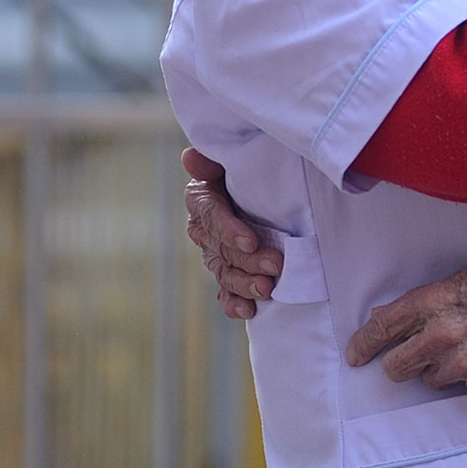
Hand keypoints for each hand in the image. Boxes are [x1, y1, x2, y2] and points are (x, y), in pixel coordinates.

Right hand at [182, 147, 281, 319]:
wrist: (265, 185)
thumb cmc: (249, 165)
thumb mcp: (232, 157)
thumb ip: (213, 158)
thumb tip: (191, 157)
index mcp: (202, 198)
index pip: (211, 215)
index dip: (229, 229)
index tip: (251, 240)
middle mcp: (204, 229)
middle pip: (222, 248)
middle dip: (248, 259)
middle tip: (276, 265)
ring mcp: (215, 254)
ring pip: (225, 273)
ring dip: (244, 284)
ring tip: (267, 288)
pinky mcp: (228, 272)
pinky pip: (225, 293)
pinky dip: (235, 304)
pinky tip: (248, 310)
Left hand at [345, 251, 466, 395]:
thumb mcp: (464, 276)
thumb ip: (428, 301)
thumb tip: (391, 316)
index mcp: (436, 300)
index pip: (383, 326)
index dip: (364, 343)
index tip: (356, 354)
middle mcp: (445, 334)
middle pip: (397, 368)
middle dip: (400, 362)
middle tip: (413, 355)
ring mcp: (466, 363)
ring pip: (429, 381)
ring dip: (439, 368)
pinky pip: (462, 388)